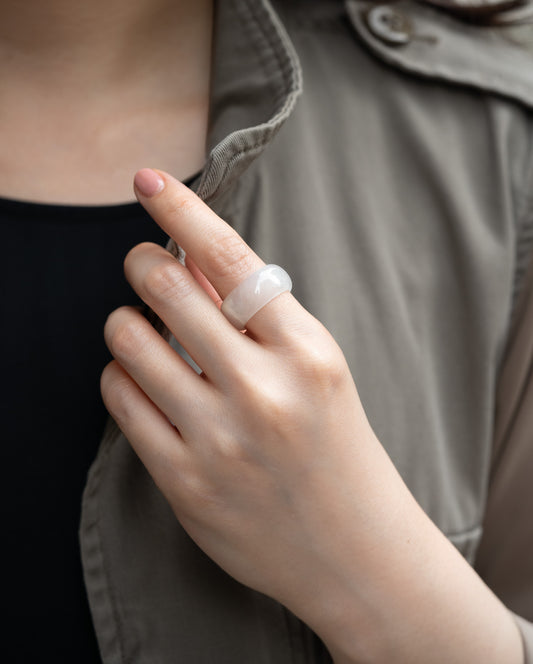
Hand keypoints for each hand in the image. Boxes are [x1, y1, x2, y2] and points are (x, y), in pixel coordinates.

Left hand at [101, 168, 522, 663]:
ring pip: (129, 340)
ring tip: (146, 331)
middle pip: (166, 289)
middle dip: (142, 263)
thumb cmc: (335, 443)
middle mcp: (263, 391)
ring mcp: (220, 440)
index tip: (148, 179)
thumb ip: (254, 314)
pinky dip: (121, 373)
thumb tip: (184, 256)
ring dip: (126, 321)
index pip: (231, 260)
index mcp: (308, 352)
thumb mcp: (314, 367)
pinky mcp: (183, 482)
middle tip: (145, 266)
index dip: (182, 211)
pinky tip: (144, 380)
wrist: (352, 550)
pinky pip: (119, 397)